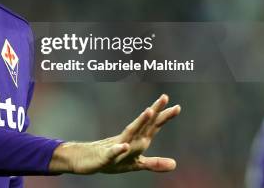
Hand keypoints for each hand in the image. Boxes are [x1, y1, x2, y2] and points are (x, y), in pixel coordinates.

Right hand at [49, 94, 180, 173]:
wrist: (86, 159)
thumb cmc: (112, 160)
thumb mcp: (136, 164)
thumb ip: (154, 163)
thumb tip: (175, 164)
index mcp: (138, 141)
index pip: (153, 127)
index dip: (164, 117)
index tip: (177, 106)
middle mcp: (129, 140)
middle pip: (144, 124)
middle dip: (155, 112)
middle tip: (165, 97)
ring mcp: (117, 146)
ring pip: (130, 133)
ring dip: (139, 122)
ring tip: (148, 111)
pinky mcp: (106, 157)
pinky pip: (113, 153)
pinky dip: (118, 149)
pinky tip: (124, 146)